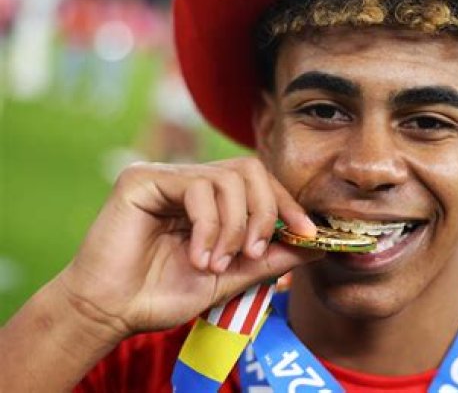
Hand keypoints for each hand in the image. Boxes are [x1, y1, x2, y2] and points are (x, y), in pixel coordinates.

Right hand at [59, 157, 319, 337]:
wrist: (113, 312)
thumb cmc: (164, 295)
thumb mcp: (231, 276)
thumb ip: (270, 257)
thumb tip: (318, 245)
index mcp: (211, 200)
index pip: (260, 183)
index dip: (288, 205)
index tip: (308, 234)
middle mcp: (190, 181)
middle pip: (250, 170)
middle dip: (264, 213)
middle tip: (254, 252)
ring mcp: (166, 176)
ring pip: (227, 178)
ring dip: (234, 228)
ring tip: (217, 263)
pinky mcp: (142, 178)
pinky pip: (197, 187)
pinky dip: (209, 226)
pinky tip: (198, 256)